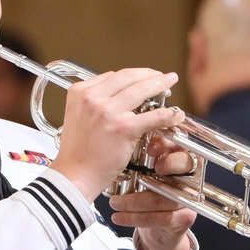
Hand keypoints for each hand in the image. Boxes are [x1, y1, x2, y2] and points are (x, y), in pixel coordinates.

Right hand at [51, 68, 184, 200]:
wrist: (74, 175)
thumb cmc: (77, 152)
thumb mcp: (78, 116)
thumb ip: (94, 103)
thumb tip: (119, 96)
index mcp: (79, 92)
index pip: (111, 75)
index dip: (131, 76)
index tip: (142, 78)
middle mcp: (92, 98)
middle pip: (127, 77)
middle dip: (149, 73)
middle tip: (162, 76)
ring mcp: (107, 111)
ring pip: (141, 90)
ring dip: (160, 84)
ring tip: (170, 83)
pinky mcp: (123, 128)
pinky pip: (152, 116)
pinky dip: (167, 114)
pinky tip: (174, 114)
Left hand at [107, 135, 196, 249]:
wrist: (151, 225)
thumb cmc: (144, 188)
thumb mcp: (140, 166)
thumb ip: (140, 148)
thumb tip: (128, 129)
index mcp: (180, 157)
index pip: (181, 144)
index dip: (167, 145)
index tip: (150, 149)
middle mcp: (189, 175)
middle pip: (185, 165)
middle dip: (166, 166)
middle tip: (142, 174)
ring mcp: (189, 197)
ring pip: (165, 197)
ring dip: (135, 201)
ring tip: (114, 202)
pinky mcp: (184, 218)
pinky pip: (162, 218)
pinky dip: (136, 218)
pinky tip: (118, 217)